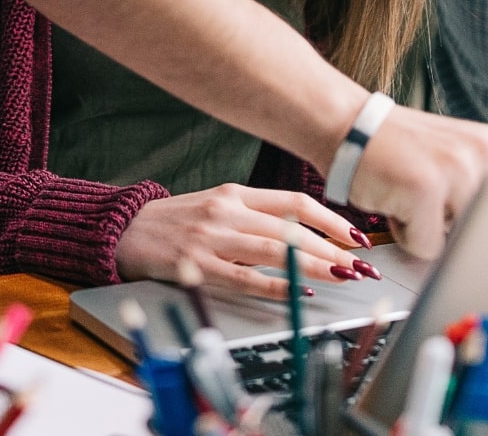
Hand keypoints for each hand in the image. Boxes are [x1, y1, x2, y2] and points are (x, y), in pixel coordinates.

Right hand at [114, 184, 372, 300]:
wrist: (126, 230)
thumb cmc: (178, 221)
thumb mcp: (218, 205)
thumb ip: (256, 215)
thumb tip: (307, 235)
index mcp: (235, 193)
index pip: (295, 202)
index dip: (331, 219)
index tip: (357, 236)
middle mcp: (227, 211)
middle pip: (292, 229)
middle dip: (333, 249)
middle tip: (361, 265)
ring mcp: (212, 238)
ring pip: (276, 251)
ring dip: (316, 265)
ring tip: (343, 277)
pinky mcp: (198, 265)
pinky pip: (246, 278)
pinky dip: (278, 286)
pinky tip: (301, 293)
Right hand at [347, 106, 487, 258]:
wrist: (349, 127)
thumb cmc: (407, 154)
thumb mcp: (466, 158)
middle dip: (473, 240)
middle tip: (446, 212)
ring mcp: (457, 168)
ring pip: (463, 244)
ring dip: (436, 234)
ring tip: (419, 202)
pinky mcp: (425, 187)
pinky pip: (427, 247)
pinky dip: (408, 235)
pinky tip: (398, 202)